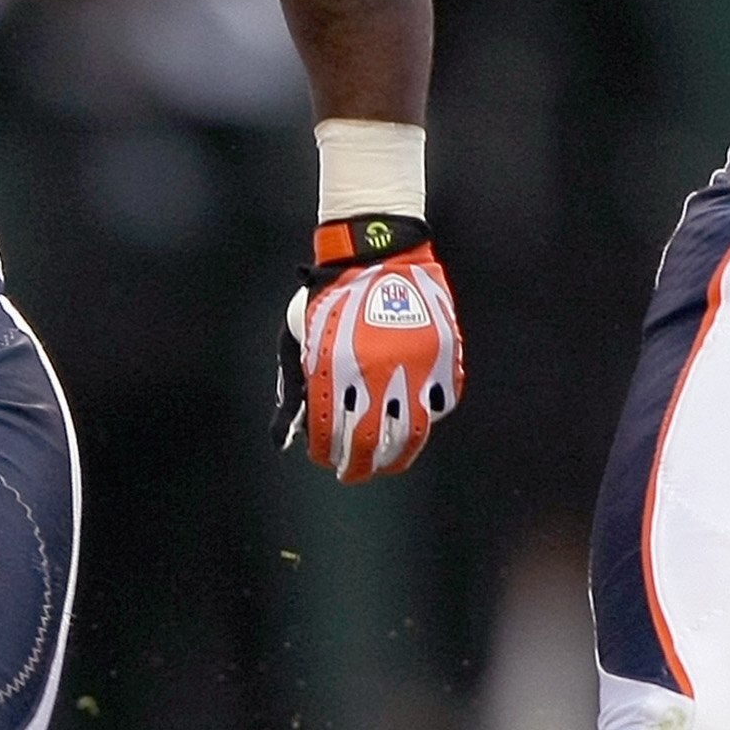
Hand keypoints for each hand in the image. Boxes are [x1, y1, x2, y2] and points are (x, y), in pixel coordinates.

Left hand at [273, 215, 462, 483]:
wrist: (377, 255)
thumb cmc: (329, 299)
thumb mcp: (297, 340)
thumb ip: (293, 392)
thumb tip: (286, 443)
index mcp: (337, 368)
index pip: (333, 432)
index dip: (327, 453)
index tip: (324, 459)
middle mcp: (378, 372)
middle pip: (372, 442)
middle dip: (360, 466)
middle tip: (353, 474)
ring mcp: (416, 366)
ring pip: (412, 433)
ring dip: (397, 456)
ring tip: (385, 464)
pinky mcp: (443, 357)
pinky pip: (439, 404)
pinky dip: (427, 420)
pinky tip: (411, 427)